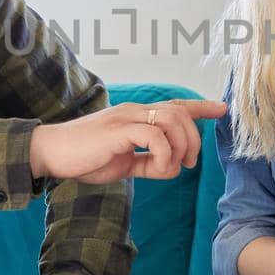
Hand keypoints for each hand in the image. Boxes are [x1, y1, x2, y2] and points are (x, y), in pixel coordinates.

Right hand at [28, 99, 227, 183]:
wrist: (52, 154)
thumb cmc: (84, 157)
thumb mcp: (123, 163)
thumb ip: (146, 162)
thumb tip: (170, 167)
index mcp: (136, 116)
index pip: (175, 105)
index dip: (201, 107)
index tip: (222, 109)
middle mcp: (135, 111)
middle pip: (181, 114)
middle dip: (194, 139)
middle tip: (188, 163)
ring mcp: (127, 118)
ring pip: (173, 122)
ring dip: (181, 147)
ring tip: (172, 167)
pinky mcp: (119, 130)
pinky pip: (156, 138)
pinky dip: (164, 156)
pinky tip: (157, 169)